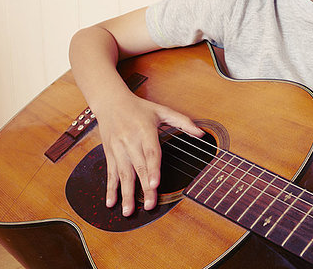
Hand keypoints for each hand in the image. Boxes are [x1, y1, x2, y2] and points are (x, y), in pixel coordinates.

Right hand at [94, 93, 203, 216]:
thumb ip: (183, 121)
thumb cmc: (139, 108)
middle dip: (144, 188)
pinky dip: (110, 189)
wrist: (110, 101)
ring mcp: (118, 148)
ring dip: (126, 194)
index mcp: (145, 130)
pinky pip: (110, 173)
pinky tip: (111, 203)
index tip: (155, 183)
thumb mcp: (162, 110)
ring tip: (128, 211)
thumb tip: (201, 133)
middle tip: (150, 205)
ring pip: (123, 174)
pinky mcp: (110, 154)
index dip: (153, 169)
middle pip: (139, 167)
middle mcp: (130, 140)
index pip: (150, 152)